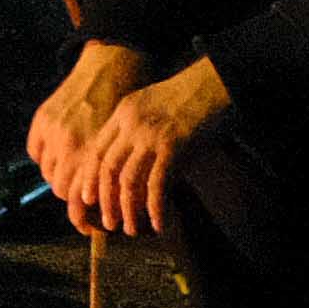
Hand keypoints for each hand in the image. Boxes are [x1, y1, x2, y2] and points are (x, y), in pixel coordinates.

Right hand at [24, 40, 153, 213]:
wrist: (112, 64)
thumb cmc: (131, 108)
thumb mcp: (129, 145)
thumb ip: (117, 175)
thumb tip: (116, 208)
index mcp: (96, 155)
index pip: (79, 202)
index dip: (84, 220)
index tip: (92, 228)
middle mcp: (71, 146)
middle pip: (62, 190)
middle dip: (75, 197)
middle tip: (87, 197)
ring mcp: (53, 133)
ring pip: (48, 173)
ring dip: (61, 176)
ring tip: (75, 171)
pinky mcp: (42, 120)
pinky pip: (36, 152)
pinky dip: (46, 156)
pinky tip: (61, 152)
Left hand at [67, 60, 230, 238]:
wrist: (220, 78)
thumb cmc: (193, 96)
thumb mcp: (155, 106)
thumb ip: (140, 132)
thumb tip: (138, 167)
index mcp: (123, 112)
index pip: (96, 150)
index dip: (89, 178)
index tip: (87, 199)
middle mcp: (131, 124)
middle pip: (106, 168)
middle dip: (105, 200)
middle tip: (108, 223)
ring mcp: (151, 135)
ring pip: (128, 181)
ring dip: (127, 210)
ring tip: (132, 229)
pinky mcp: (174, 146)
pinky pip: (157, 184)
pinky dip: (155, 208)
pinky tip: (160, 223)